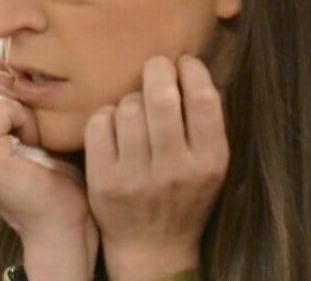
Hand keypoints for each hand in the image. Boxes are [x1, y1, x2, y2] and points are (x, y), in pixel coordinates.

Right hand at [0, 57, 96, 262]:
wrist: (65, 222)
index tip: (23, 95)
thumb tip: (6, 53)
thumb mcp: (21, 125)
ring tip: (31, 125)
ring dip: (12, 97)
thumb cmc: (53, 172)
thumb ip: (2, 95)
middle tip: (30, 110)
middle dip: (2, 80)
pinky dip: (23, 114)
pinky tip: (35, 138)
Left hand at [85, 56, 226, 280]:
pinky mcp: (104, 181)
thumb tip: (191, 66)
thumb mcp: (211, 165)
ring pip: (127, 106)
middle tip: (156, 67)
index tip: (184, 62)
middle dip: (157, 69)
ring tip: (136, 108)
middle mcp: (175, 169)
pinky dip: (106, 115)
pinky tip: (115, 125)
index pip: (204, 99)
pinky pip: (99, 123)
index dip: (192, 70)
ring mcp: (136, 176)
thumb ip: (206, 122)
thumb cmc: (185, 196)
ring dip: (131, 98)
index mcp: (210, 162)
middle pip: (161, 96)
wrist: (153, 248)